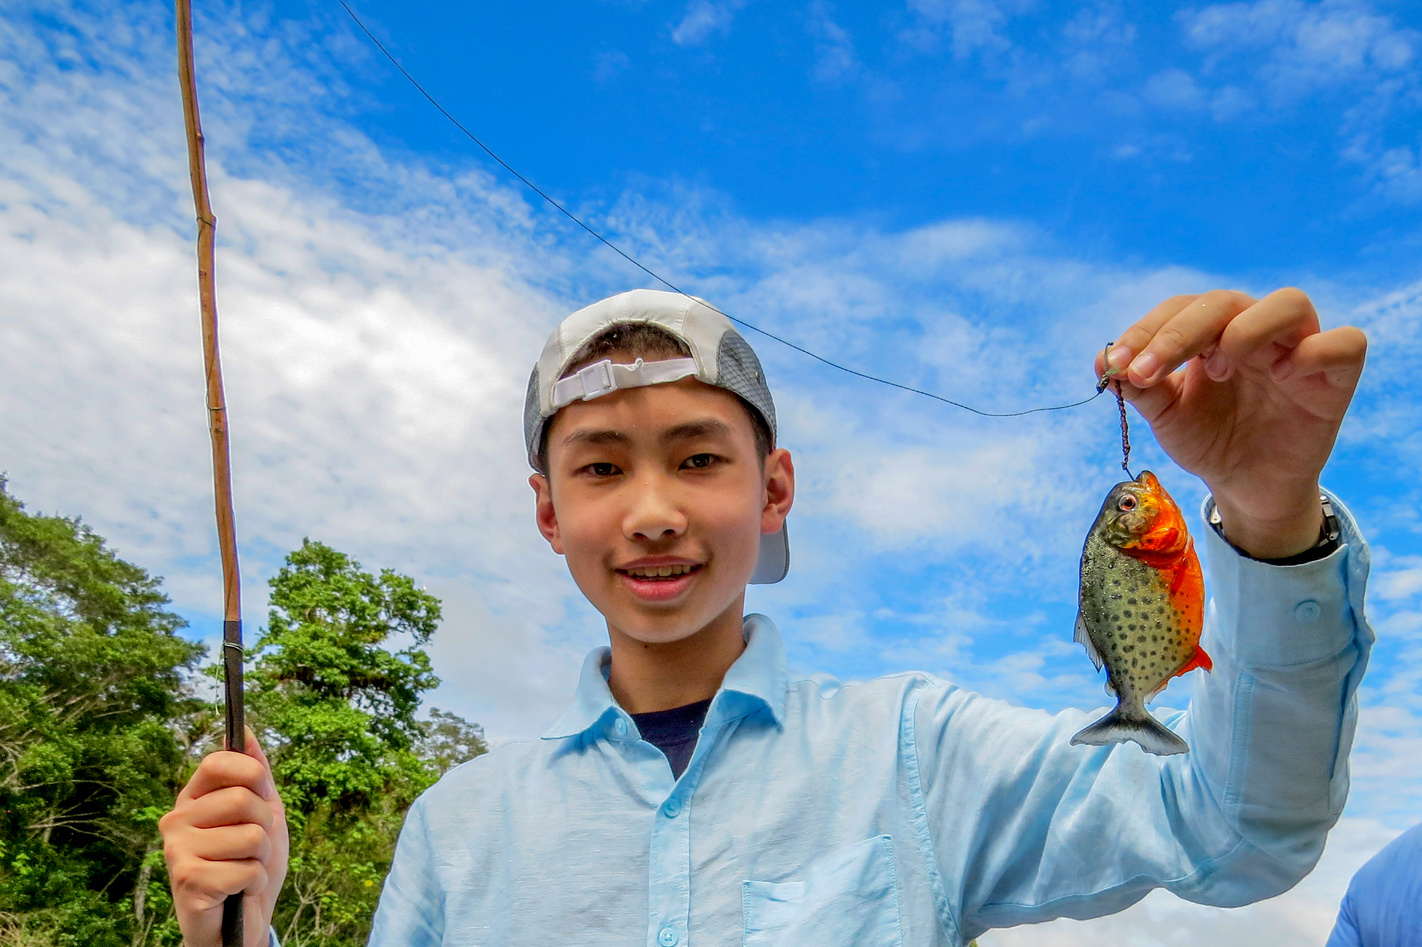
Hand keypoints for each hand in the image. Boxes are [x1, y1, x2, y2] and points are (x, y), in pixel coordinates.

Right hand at [159, 727, 288, 946]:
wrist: (240, 921)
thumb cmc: (249, 863)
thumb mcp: (263, 813)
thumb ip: (255, 774)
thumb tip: (244, 730)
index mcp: (193, 799)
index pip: (218, 762)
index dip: (250, 774)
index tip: (259, 794)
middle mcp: (176, 820)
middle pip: (242, 798)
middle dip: (265, 826)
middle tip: (253, 846)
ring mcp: (177, 850)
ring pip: (250, 836)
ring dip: (261, 858)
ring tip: (244, 870)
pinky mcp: (187, 880)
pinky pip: (246, 869)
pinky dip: (254, 882)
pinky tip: (236, 891)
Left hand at [1096, 288, 1365, 558]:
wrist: (1245, 486)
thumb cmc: (1209, 440)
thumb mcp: (1167, 417)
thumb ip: (1140, 387)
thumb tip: (1102, 359)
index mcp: (1212, 331)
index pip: (1180, 309)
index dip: (1146, 331)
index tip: (1118, 365)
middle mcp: (1255, 329)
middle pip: (1224, 301)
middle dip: (1178, 333)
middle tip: (1146, 372)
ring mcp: (1298, 348)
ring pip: (1290, 303)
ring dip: (1245, 330)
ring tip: (1219, 370)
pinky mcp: (1335, 375)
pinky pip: (1344, 343)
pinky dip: (1314, 352)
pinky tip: (1283, 377)